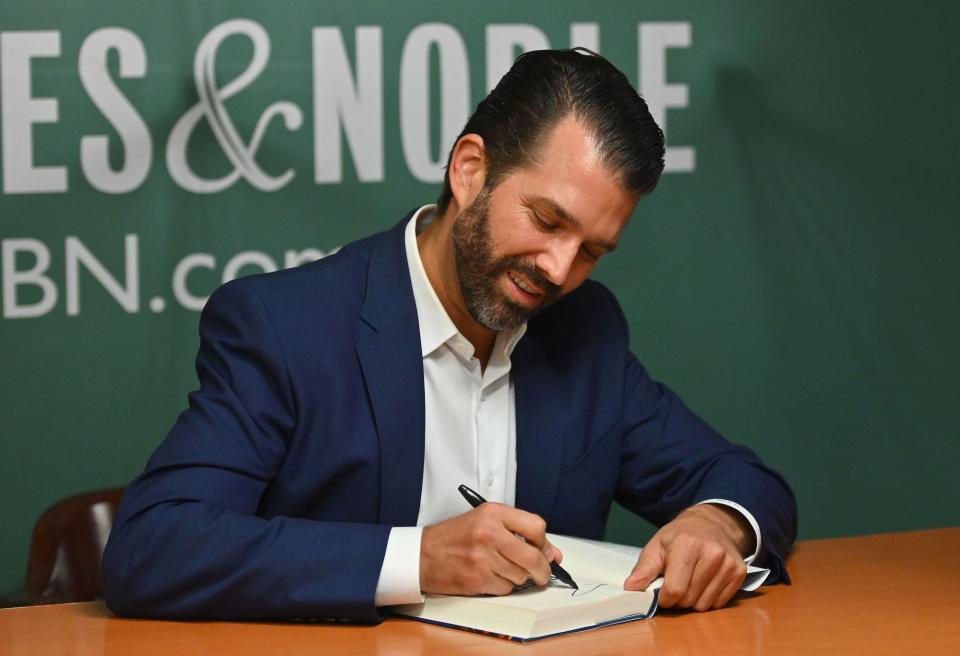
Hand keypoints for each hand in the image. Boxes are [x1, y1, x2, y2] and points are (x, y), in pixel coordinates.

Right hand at [420, 503, 561, 595]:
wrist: (423, 554)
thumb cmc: (455, 537)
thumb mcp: (485, 521)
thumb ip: (518, 532)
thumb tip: (551, 553)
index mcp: (493, 513)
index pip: (536, 526)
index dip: (544, 542)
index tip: (544, 550)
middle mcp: (489, 533)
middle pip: (532, 556)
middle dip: (543, 569)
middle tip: (542, 573)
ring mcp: (483, 557)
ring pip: (520, 575)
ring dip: (517, 576)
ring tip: (501, 567)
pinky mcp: (477, 579)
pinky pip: (506, 588)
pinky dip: (503, 585)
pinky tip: (489, 575)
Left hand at [624, 504, 751, 610]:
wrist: (710, 523)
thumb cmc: (679, 536)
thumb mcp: (657, 545)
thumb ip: (644, 568)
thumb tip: (630, 588)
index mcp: (687, 545)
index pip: (675, 589)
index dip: (665, 598)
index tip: (662, 593)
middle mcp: (711, 553)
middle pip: (689, 599)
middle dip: (678, 599)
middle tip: (676, 584)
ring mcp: (728, 563)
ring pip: (704, 605)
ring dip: (693, 600)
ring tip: (690, 582)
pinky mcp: (739, 572)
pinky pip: (720, 603)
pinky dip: (709, 599)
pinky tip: (704, 583)